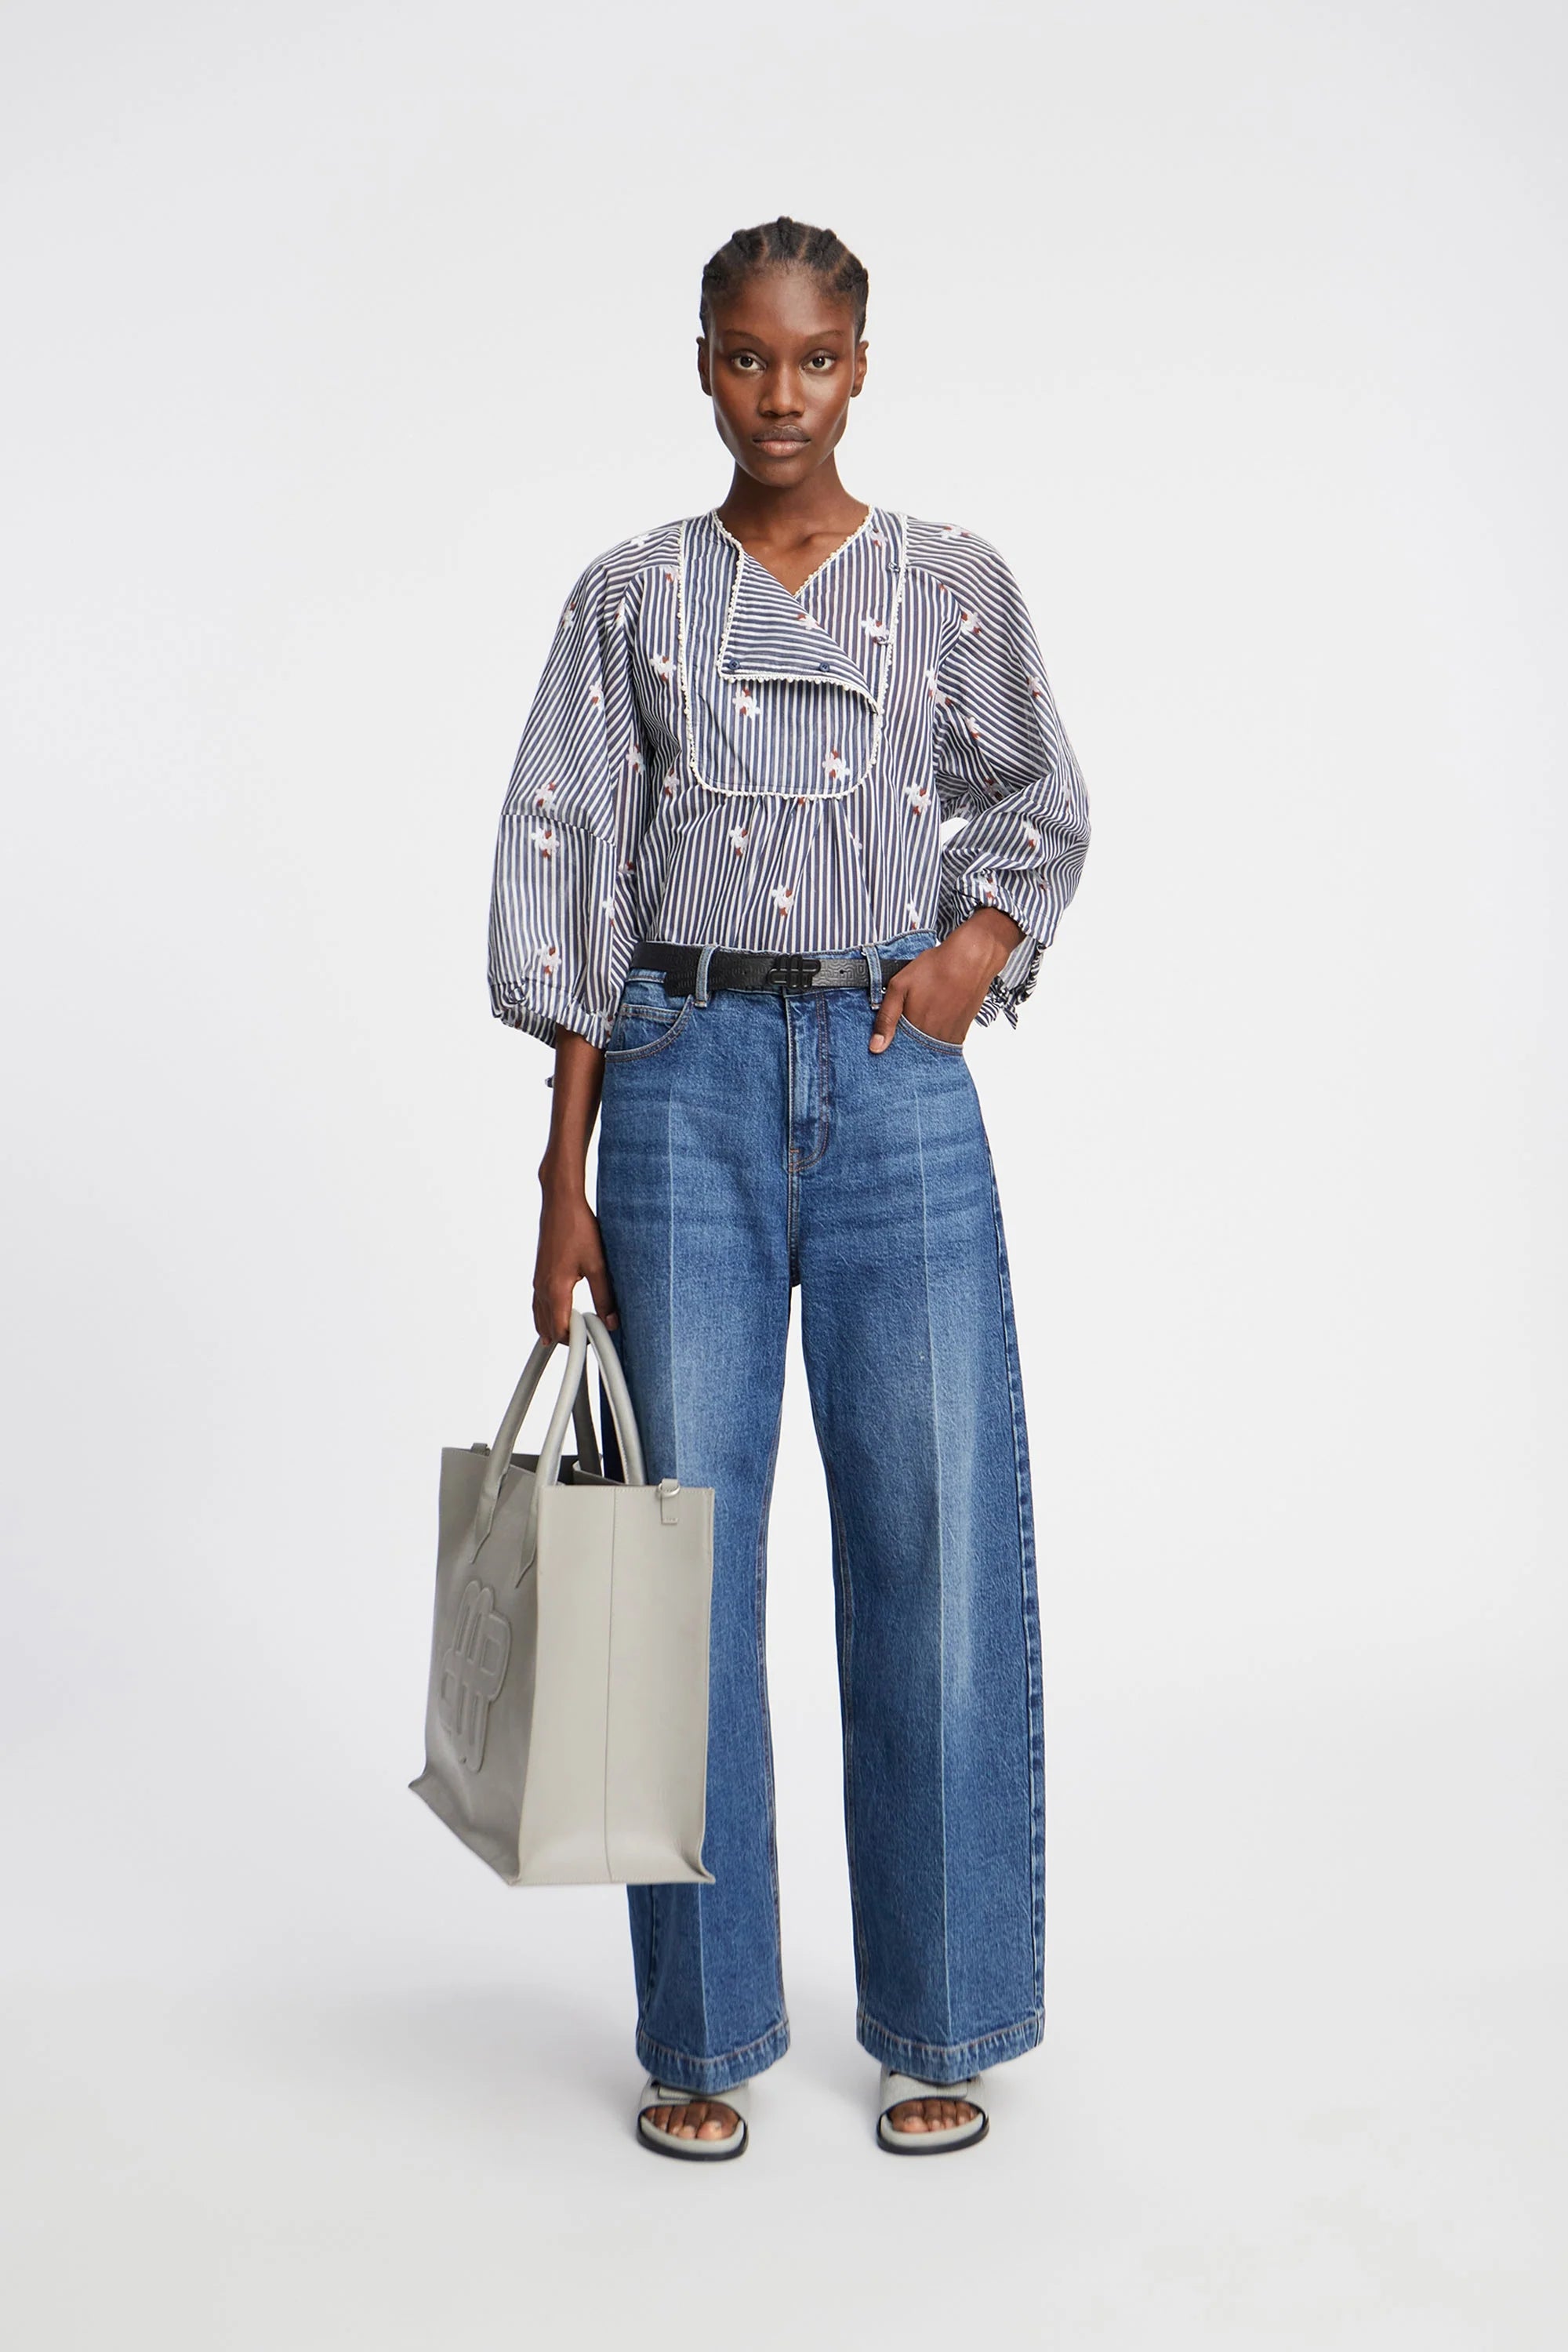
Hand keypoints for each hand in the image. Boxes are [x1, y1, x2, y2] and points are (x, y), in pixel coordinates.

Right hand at [533, 1180, 617, 1343]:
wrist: (561, 1203)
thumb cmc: (578, 1228)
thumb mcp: (598, 1264)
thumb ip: (605, 1296)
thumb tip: (612, 1322)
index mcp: (555, 1288)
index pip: (559, 1329)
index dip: (575, 1341)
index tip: (593, 1341)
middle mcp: (542, 1287)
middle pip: (547, 1326)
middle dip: (565, 1338)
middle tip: (587, 1340)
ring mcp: (538, 1280)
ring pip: (539, 1316)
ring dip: (553, 1328)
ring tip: (573, 1336)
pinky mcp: (539, 1272)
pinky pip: (538, 1303)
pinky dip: (546, 1315)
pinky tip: (556, 1316)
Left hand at [869, 909, 1023, 1051]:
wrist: (970, 960)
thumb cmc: (936, 968)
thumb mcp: (899, 986)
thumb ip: (886, 1018)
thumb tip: (875, 1047)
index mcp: (914, 1029)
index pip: (897, 1049)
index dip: (892, 1040)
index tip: (888, 1034)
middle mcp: (933, 1038)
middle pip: (914, 1049)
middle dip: (907, 1039)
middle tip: (911, 1014)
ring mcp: (949, 1037)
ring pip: (929, 1046)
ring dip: (923, 1036)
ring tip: (926, 1012)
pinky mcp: (961, 1032)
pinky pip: (944, 1041)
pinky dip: (937, 1033)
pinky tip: (937, 1015)